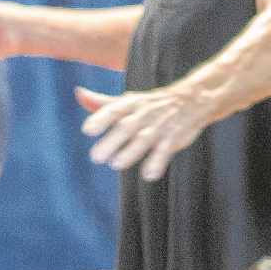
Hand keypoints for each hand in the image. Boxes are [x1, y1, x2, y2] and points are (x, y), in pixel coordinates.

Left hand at [75, 85, 208, 181]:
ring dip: (130, 152)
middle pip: (126, 127)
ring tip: (116, 165)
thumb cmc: (152, 104)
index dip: (100, 119)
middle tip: (96, 157)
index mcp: (131, 104)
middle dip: (112, 141)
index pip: (114, 110)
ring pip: (144, 139)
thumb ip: (103, 103)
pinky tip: (148, 175)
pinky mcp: (173, 138)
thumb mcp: (129, 101)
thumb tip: (78, 94)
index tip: (87, 131)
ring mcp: (159, 127)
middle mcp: (144, 115)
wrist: (191, 100)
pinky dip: (157, 162)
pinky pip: (164, 150)